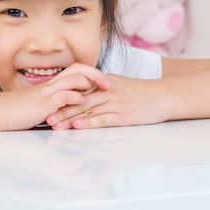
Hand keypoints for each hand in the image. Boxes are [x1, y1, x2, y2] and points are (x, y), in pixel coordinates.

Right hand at [0, 63, 109, 130]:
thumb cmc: (14, 113)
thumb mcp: (37, 108)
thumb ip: (51, 107)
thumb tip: (65, 111)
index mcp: (49, 86)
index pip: (73, 71)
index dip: (89, 74)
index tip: (101, 82)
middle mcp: (50, 86)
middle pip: (77, 69)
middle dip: (95, 74)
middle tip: (108, 83)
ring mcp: (46, 93)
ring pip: (73, 78)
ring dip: (89, 82)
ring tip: (102, 89)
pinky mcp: (43, 103)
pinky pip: (64, 95)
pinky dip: (75, 97)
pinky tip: (81, 102)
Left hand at [45, 74, 169, 129]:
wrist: (164, 96)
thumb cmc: (141, 93)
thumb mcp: (118, 84)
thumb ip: (101, 89)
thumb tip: (84, 95)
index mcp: (104, 83)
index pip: (79, 90)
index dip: (63, 98)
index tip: (49, 106)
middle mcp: (107, 91)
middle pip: (79, 101)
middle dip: (61, 110)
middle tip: (46, 118)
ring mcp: (115, 102)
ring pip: (88, 110)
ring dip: (70, 119)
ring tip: (56, 126)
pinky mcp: (124, 115)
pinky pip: (103, 118)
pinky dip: (89, 122)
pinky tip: (77, 126)